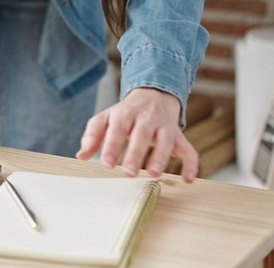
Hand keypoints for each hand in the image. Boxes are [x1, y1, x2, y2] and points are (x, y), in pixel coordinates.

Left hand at [75, 87, 198, 182]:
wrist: (153, 95)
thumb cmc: (126, 113)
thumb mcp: (107, 118)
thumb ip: (93, 135)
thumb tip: (82, 155)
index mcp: (126, 113)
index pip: (118, 127)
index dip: (112, 144)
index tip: (107, 163)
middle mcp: (146, 118)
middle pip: (142, 134)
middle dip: (136, 153)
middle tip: (129, 173)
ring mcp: (165, 127)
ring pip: (165, 140)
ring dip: (161, 157)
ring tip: (153, 174)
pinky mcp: (178, 136)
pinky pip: (188, 149)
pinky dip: (191, 164)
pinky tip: (188, 179)